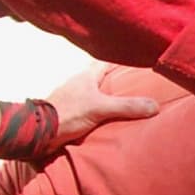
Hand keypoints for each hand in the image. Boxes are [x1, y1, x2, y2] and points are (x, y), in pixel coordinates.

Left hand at [45, 66, 167, 144]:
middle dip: (115, 81)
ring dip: (106, 98)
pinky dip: (98, 112)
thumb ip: (127, 106)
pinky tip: (106, 120)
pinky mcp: (69, 113)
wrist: (40, 132)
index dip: (120, 62)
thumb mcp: (100, 108)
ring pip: (94, 94)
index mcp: (86, 76)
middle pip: (100, 78)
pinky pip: (89, 109)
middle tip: (134, 85)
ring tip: (124, 104)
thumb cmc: (67, 113)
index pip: (106, 63)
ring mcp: (73, 99)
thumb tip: (154, 106)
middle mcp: (79, 84)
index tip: (135, 63)